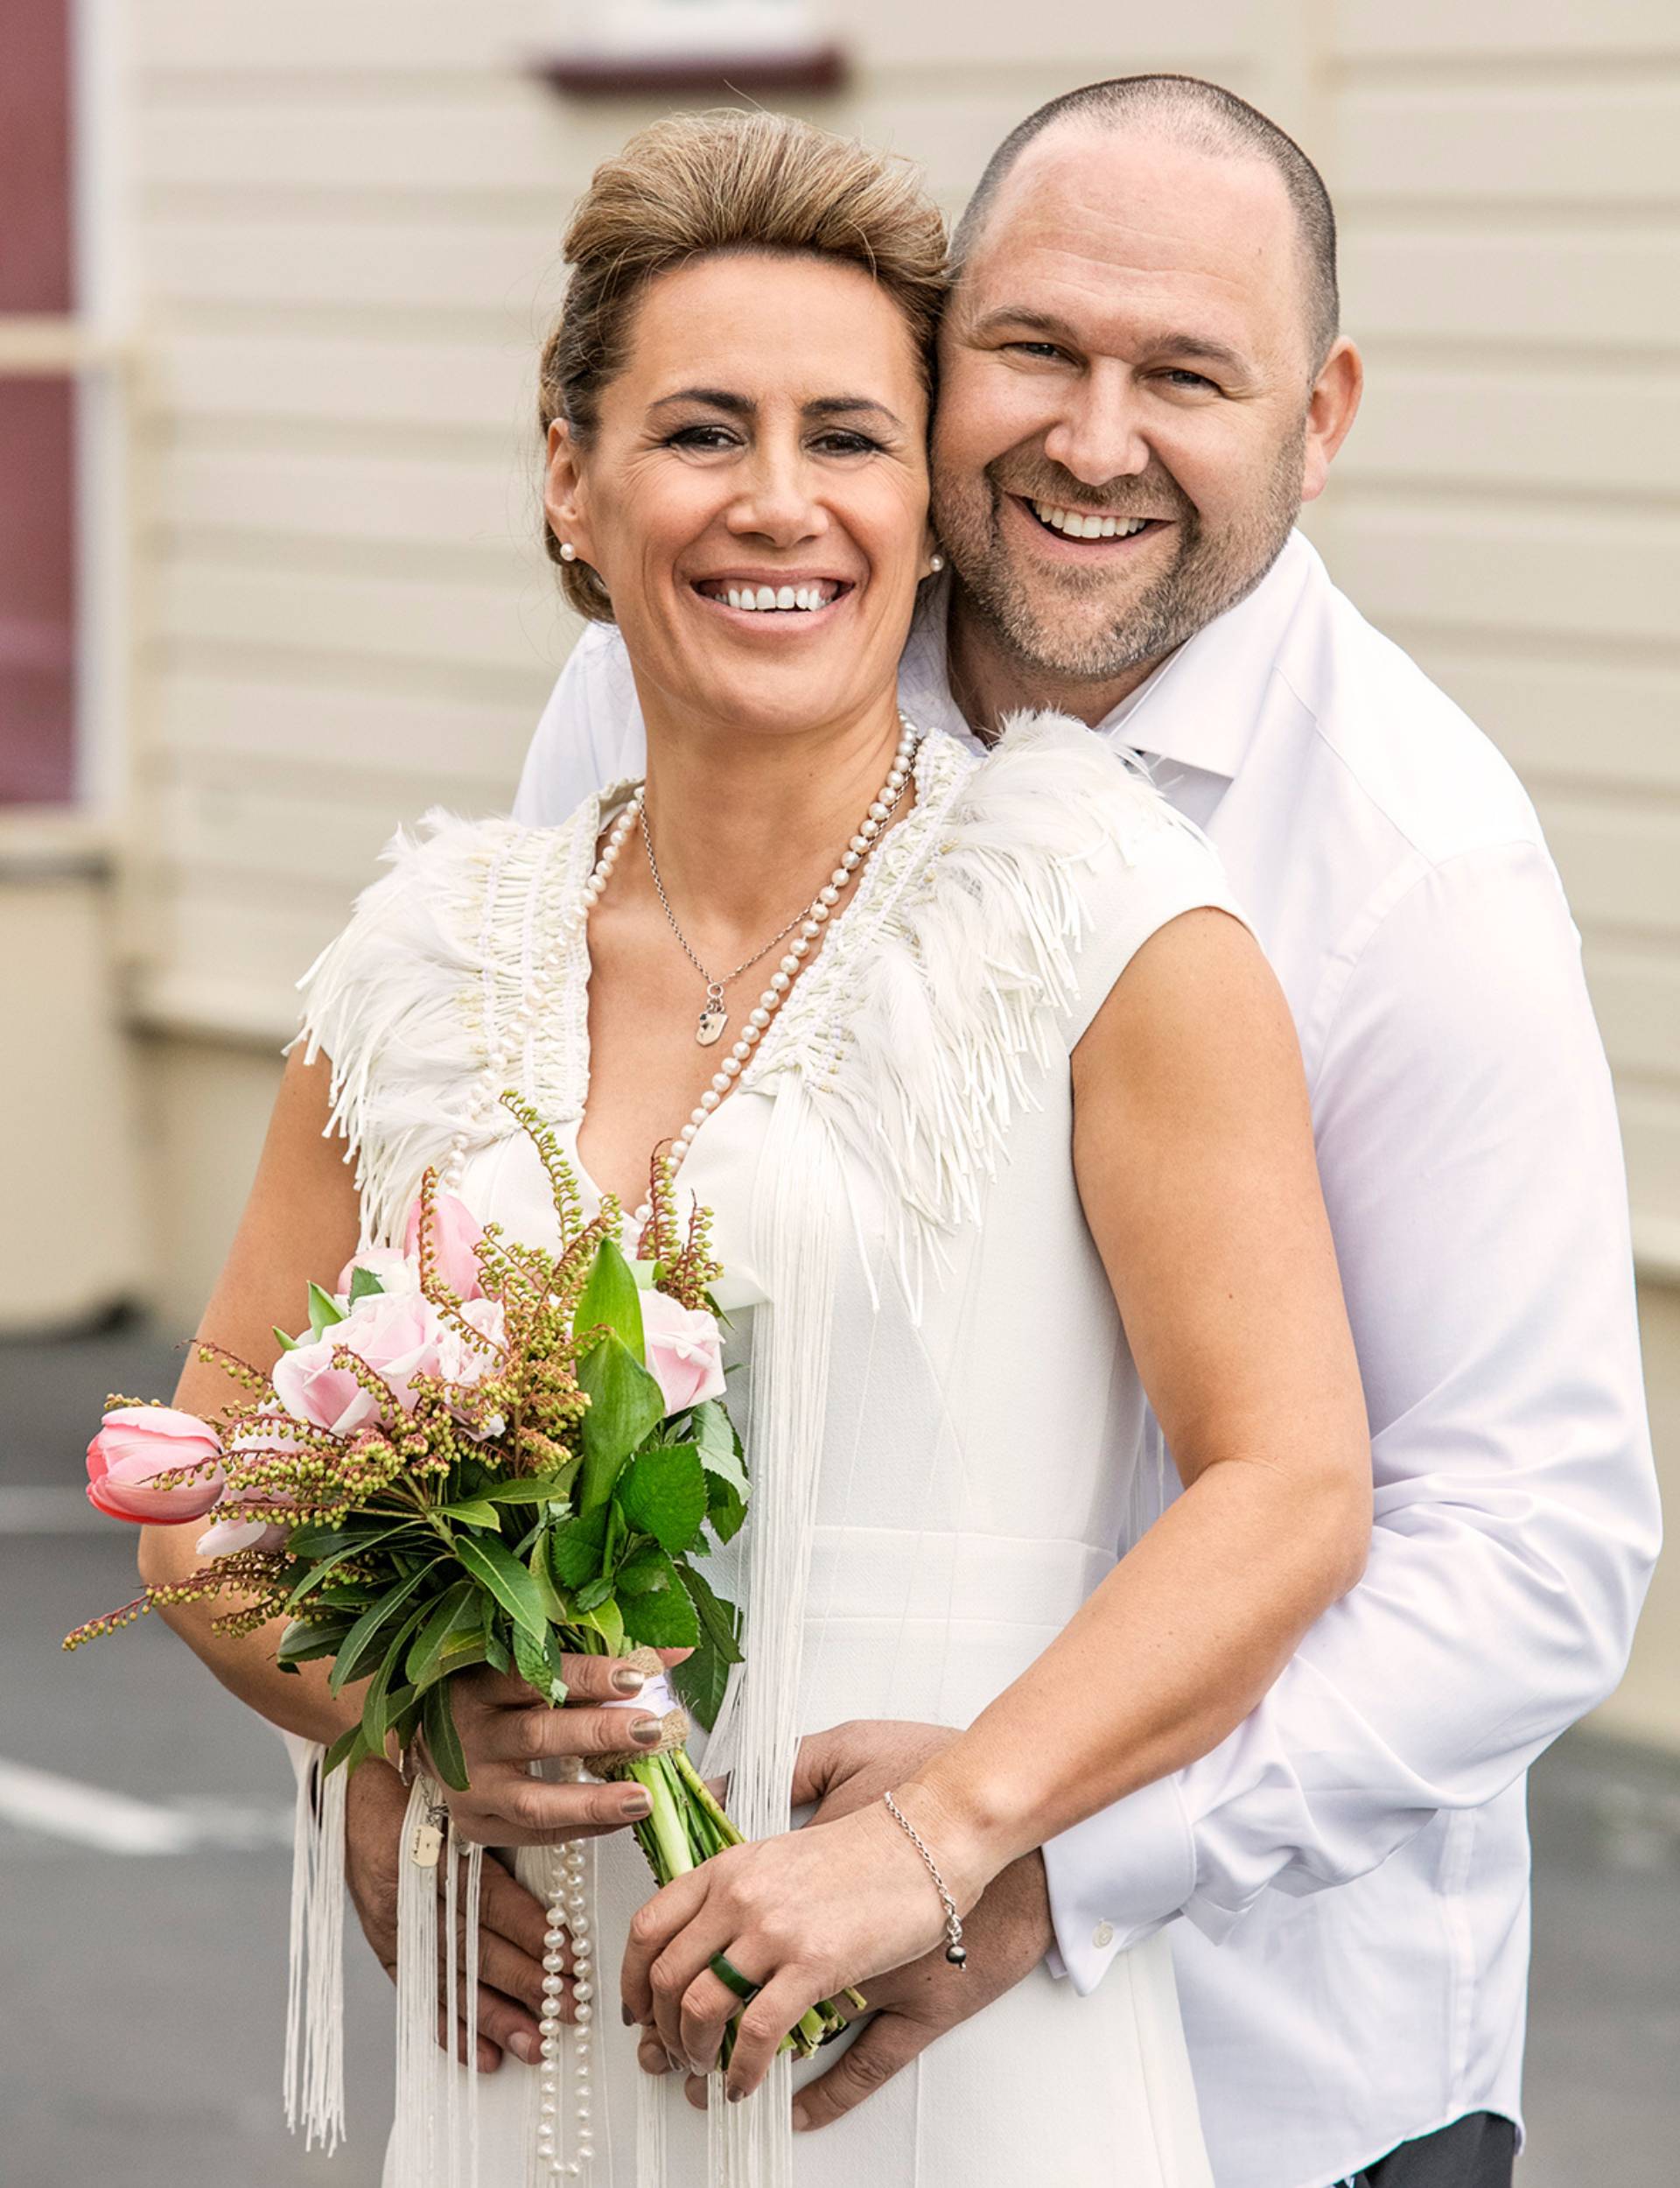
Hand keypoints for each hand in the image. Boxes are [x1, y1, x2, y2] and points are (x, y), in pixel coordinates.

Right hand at [344, 1755, 565, 2071]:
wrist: (351, 1793)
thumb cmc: (418, 1789)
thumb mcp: (459, 1799)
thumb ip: (501, 1834)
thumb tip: (561, 1871)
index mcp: (430, 1851)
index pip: (489, 1900)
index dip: (532, 1931)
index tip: (573, 1955)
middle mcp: (408, 1896)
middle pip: (474, 1949)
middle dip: (527, 1983)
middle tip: (572, 2006)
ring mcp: (393, 1928)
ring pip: (450, 1983)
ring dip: (496, 2018)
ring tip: (537, 2045)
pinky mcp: (386, 1948)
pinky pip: (421, 1997)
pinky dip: (452, 2030)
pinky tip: (483, 2057)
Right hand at [427, 1647, 693, 1846]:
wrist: (441, 1740)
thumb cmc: (497, 1696)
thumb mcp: (534, 1666)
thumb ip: (601, 1658)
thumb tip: (675, 1651)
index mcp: (477, 1684)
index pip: (531, 1676)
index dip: (585, 1676)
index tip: (634, 1676)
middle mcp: (468, 1737)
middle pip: (535, 1736)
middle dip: (598, 1733)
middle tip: (649, 1729)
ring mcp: (470, 1787)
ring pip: (534, 1801)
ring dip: (594, 1800)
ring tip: (642, 1797)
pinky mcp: (478, 1826)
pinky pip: (536, 1835)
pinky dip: (584, 1827)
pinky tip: (622, 1818)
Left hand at [633, 1722, 1052, 2121]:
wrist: (933, 1835)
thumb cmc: (875, 1836)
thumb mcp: (789, 1832)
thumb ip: (743, 1866)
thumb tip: (711, 1904)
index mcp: (730, 1864)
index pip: (647, 1925)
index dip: (631, 1979)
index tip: (638, 2010)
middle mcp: (740, 1894)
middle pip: (664, 1975)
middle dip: (662, 2030)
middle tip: (676, 2055)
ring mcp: (774, 1929)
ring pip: (699, 2008)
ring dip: (695, 2055)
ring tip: (709, 2075)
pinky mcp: (815, 1963)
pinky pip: (756, 2032)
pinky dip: (742, 2069)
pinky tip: (748, 2084)